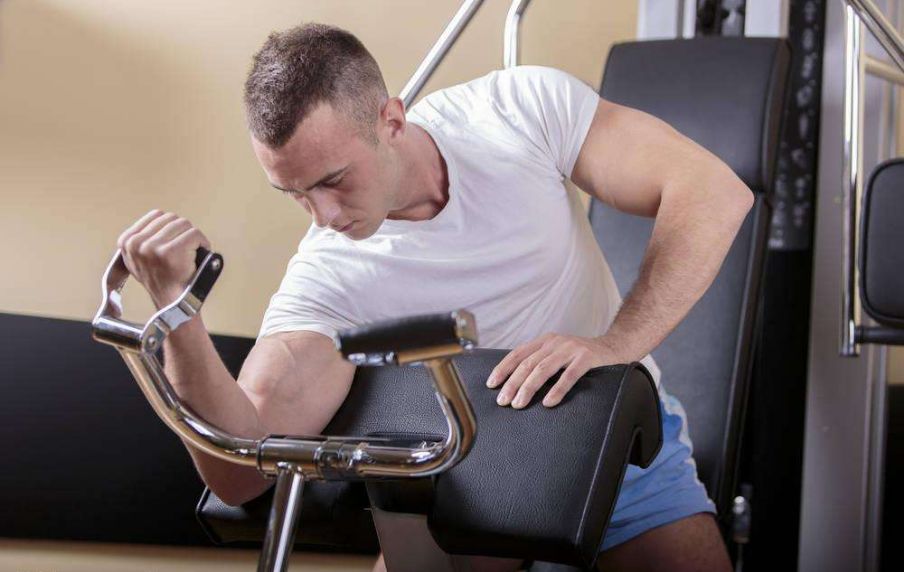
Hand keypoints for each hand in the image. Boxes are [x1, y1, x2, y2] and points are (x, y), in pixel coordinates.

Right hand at [117, 209, 210, 308]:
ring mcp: (152, 247)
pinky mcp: (170, 252)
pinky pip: (195, 234)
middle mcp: (136, 243)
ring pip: (184, 225)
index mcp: (126, 241)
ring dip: (193, 238)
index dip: (172, 228)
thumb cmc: (163, 280)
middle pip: (172, 218)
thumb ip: (143, 238)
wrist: (173, 304)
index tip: (173, 244)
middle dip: (183, 233)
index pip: (157, 215)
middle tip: (185, 252)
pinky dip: (203, 243)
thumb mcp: (141, 258)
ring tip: (190, 255)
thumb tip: (160, 215)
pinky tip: (199, 257)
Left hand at [486, 333, 622, 408]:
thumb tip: (515, 384)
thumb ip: (541, 362)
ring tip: (519, 404)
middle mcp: (555, 342)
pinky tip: (548, 402)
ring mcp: (571, 349)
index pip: (518, 354)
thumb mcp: (558, 354)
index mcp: (545, 341)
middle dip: (512, 383)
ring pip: (543, 369)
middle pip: (527, 364)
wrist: (615, 348)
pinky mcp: (587, 358)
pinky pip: (569, 376)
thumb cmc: (582, 357)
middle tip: (503, 401)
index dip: (503, 369)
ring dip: (528, 388)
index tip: (492, 385)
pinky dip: (557, 390)